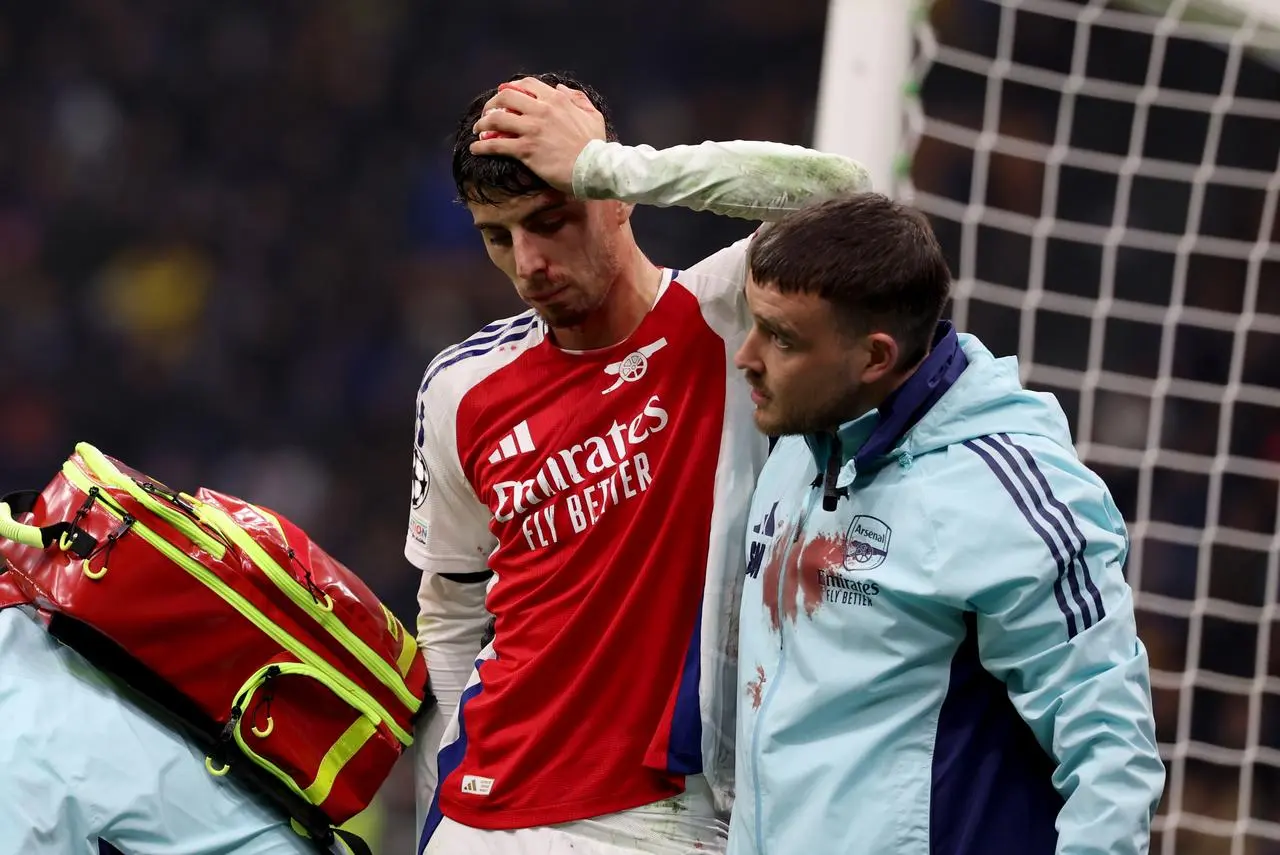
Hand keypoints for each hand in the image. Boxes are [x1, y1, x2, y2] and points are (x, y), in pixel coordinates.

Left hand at [470, 77, 606, 192]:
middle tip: (487, 114)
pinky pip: (497, 144)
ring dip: (482, 124)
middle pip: (506, 97)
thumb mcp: (592, 115)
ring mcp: (532, 130)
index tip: (504, 97)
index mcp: (556, 100)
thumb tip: (561, 89)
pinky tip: (475, 149)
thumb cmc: (596, 145)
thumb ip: (577, 99)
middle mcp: (541, 110)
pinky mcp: (526, 150)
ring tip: (478, 131)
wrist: (595, 167)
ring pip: (496, 119)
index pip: (526, 85)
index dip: (511, 88)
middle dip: (491, 104)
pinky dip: (482, 146)